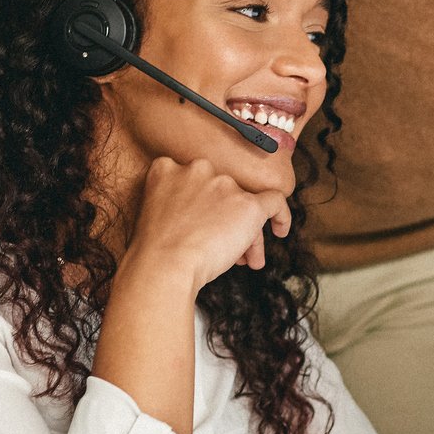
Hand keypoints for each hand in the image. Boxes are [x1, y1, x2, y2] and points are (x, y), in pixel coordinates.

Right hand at [122, 156, 290, 291]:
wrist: (163, 265)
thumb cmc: (153, 251)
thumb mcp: (152, 213)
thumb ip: (174, 202)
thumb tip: (201, 216)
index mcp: (167, 168)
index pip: (193, 179)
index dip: (202, 202)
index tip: (201, 222)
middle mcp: (198, 168)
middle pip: (221, 191)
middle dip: (223, 217)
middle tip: (222, 244)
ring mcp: (224, 184)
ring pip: (243, 202)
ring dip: (243, 229)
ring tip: (241, 257)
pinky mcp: (247, 204)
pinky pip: (275, 200)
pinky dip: (281, 216)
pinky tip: (280, 230)